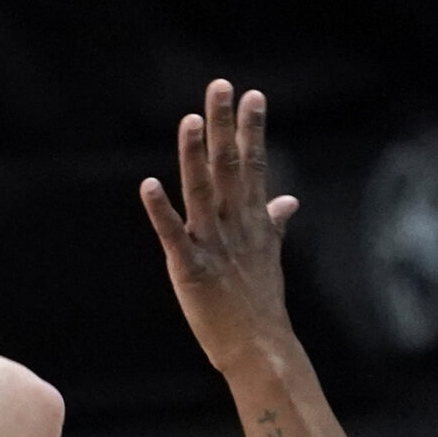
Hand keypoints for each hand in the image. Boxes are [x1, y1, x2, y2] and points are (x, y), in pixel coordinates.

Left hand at [141, 80, 302, 372]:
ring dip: (195, 155)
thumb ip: (274, 223)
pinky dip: (161, 210)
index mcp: (252, 222)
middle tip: (220, 86)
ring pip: (203, 191)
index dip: (252, 130)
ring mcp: (213, 246)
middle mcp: (235, 226)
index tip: (252, 95)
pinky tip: (148, 185)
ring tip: (190, 120)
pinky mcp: (191, 269)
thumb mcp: (269, 257)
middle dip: (225, 126)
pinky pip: (173, 235)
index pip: (254, 166)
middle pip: (230, 167)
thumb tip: (289, 201)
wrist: (259, 350)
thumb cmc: (260, 306)